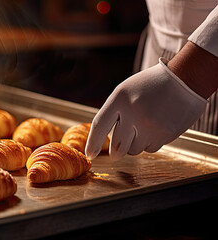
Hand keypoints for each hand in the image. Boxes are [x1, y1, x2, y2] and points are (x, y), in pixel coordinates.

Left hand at [85, 58, 206, 160]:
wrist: (184, 79)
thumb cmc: (151, 85)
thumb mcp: (126, 90)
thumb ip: (114, 111)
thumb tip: (104, 139)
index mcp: (119, 98)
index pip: (99, 126)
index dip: (93, 143)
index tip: (90, 155)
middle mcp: (132, 112)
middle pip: (117, 145)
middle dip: (115, 152)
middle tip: (116, 153)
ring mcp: (149, 124)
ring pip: (133, 149)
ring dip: (135, 144)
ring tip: (144, 127)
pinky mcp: (164, 134)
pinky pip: (150, 149)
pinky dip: (150, 143)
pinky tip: (156, 128)